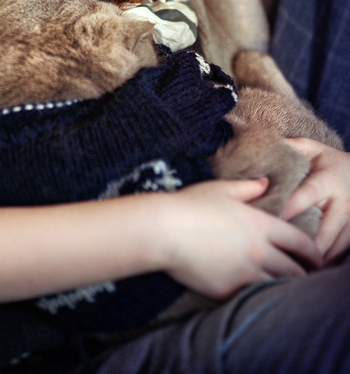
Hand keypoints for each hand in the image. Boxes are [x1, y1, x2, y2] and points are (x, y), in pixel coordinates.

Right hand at [155, 178, 319, 300]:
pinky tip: (252, 291)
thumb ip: (248, 187)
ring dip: (280, 286)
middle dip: (301, 273)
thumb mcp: (221, 189)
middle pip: (293, 270)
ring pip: (274, 287)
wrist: (164, 230)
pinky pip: (248, 296)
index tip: (316, 257)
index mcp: (261, 225)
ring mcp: (243, 274)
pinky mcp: (226, 290)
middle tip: (301, 274)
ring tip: (280, 285)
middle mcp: (258, 252)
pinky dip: (253, 294)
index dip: (312, 252)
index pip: (299, 242)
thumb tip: (265, 183)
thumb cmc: (191, 205)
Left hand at [282, 137, 349, 262]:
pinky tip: (310, 271)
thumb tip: (261, 149)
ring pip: (336, 247)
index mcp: (327, 181)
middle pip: (324, 232)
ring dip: (316, 260)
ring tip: (294, 273)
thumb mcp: (311, 148)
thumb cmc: (328, 160)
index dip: (288, 210)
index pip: (305, 197)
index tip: (272, 222)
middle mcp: (342, 204)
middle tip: (283, 260)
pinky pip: (343, 252)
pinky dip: (328, 262)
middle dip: (305, 248)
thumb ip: (289, 148)